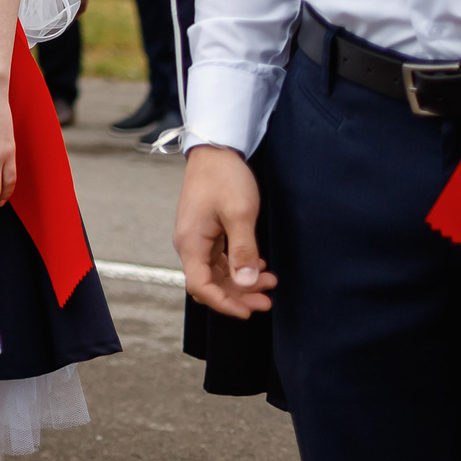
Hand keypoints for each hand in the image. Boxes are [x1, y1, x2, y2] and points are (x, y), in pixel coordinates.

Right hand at [175, 144, 277, 317]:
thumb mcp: (239, 214)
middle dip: (238, 295)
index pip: (201, 286)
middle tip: (266, 301)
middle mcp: (190, 244)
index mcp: (191, 242)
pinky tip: (259, 265)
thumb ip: (243, 250)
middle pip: (209, 283)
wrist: (216, 150)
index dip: (224, 303)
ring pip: (217, 273)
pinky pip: (220, 259)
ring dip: (242, 281)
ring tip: (270, 282)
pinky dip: (239, 266)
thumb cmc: (224, 177)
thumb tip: (246, 282)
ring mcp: (197, 238)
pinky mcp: (206, 232)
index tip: (248, 310)